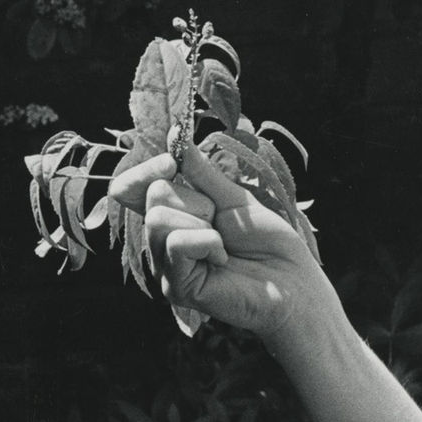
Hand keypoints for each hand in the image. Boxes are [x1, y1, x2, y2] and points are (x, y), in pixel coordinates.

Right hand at [114, 146, 336, 342]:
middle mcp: (161, 241)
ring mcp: (165, 266)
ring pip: (159, 219)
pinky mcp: (175, 287)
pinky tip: (221, 260)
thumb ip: (200, 172)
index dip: (146, 170)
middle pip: (153, 195)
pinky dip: (207, 243)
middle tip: (219, 222)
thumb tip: (176, 134)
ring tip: (222, 244)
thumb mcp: (233, 196)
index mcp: (171, 216)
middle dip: (195, 200)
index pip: (129, 188)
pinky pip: (176, 243)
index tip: (172, 162)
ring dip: (202, 223)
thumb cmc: (267, 241)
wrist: (292, 281)